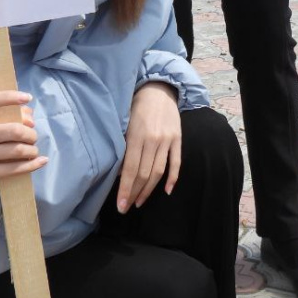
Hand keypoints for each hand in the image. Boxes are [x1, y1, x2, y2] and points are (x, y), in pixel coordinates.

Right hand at [0, 91, 45, 195]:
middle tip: (33, 137)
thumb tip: (30, 119)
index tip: (27, 97)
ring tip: (33, 150)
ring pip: (16, 150)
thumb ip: (9, 116)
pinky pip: (14, 168)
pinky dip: (32, 164)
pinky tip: (41, 161)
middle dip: (30, 133)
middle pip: (12, 130)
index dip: (7, 97)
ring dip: (32, 150)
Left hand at [117, 82, 180, 212]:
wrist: (158, 89)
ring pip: (158, 171)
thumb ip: (123, 146)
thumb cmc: (136, 107)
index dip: (126, 189)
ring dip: (149, 190)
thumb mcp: (124, 124)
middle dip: (135, 193)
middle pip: (144, 174)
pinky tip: (166, 191)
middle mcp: (153, 139)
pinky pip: (176, 162)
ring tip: (139, 202)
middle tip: (126, 207)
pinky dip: (172, 178)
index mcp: (136, 136)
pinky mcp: (178, 139)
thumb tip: (119, 173)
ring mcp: (167, 140)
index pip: (131, 169)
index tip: (121, 205)